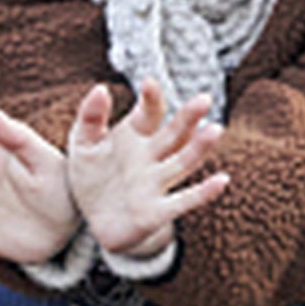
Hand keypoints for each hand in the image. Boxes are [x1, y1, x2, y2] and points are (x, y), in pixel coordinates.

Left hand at [65, 80, 226, 258]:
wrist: (95, 221)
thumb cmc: (92, 177)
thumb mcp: (83, 146)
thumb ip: (89, 118)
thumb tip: (100, 89)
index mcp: (136, 135)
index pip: (149, 112)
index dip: (150, 98)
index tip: (148, 84)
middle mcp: (152, 155)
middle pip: (175, 133)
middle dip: (188, 117)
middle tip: (203, 99)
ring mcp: (157, 183)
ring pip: (183, 161)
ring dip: (199, 147)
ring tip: (215, 130)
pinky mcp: (157, 212)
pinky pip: (183, 201)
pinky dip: (203, 192)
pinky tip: (221, 181)